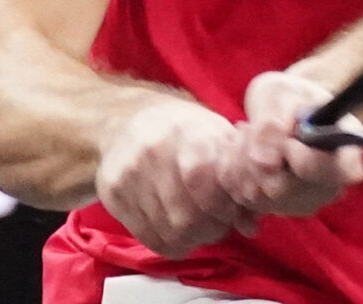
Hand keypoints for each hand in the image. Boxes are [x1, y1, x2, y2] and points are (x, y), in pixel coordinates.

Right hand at [96, 98, 257, 257]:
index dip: (224, 204)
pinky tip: (179, 228)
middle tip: (219, 220)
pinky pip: (150, 238)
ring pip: (171, 231)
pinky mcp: (112, 194)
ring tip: (200, 223)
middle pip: (188, 215)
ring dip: (194, 237)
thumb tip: (251, 224)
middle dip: (212, 226)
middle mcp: (153, 151)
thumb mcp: (217, 136)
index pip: (204, 179)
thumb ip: (238, 176)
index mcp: (185, 130)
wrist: (126, 121)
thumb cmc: (183, 130)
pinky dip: (172, 242)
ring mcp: (129, 174)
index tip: (232, 207)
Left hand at [220, 71, 362, 217]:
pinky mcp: (278, 209)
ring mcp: (304, 202)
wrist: (280, 109)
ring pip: (258, 196)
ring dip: (241, 161)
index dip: (305, 160)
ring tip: (246, 133)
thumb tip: (265, 163)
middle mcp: (331, 186)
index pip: (337, 174)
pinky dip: (233, 172)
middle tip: (251, 127)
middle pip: (284, 189)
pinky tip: (239, 150)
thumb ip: (273, 124)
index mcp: (346, 154)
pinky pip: (242, 198)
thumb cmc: (289, 96)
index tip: (289, 142)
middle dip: (257, 155)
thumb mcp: (281, 95)